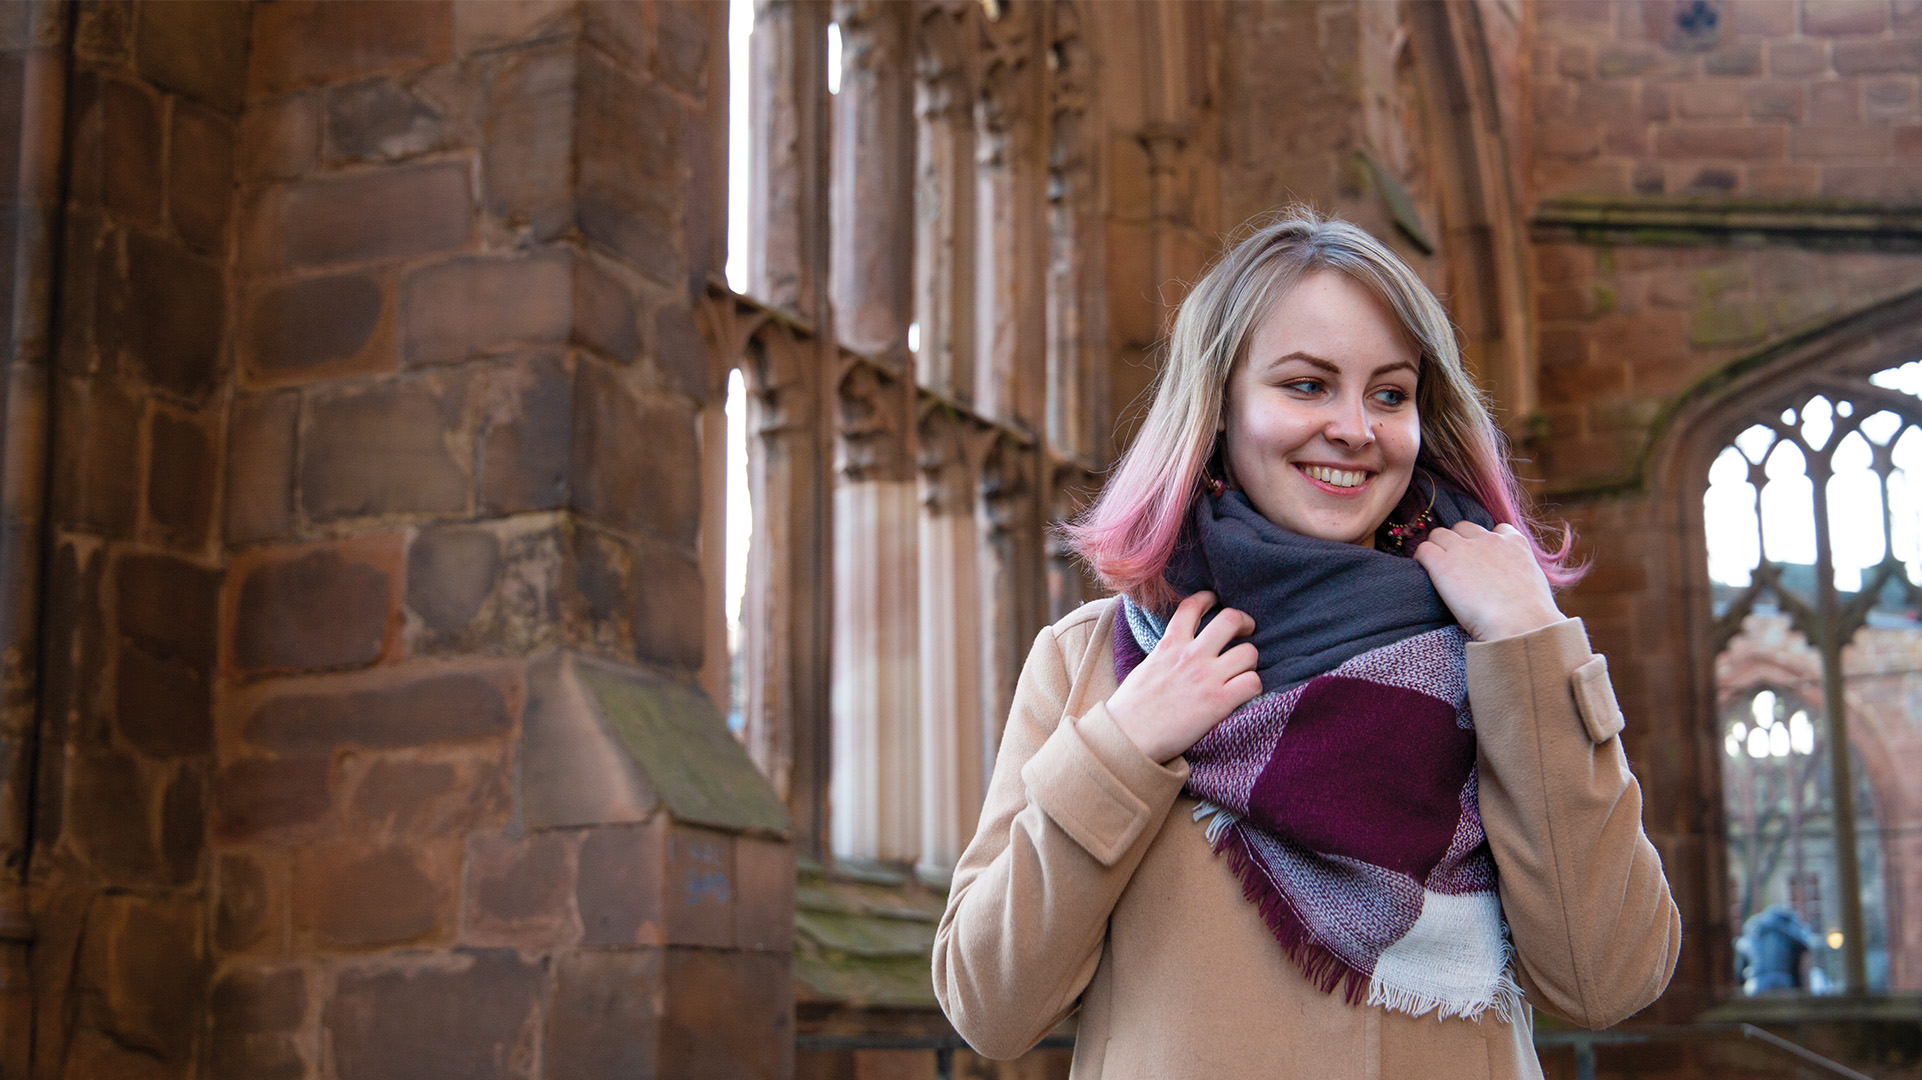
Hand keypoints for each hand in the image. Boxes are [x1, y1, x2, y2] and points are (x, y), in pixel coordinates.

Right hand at [1106, 591, 1262, 762]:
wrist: (1127, 738)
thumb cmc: (1130, 708)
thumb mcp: (1146, 667)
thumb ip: (1166, 653)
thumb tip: (1178, 650)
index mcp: (1169, 644)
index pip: (1193, 605)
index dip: (1209, 599)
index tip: (1216, 603)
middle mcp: (1191, 655)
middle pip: (1232, 619)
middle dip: (1245, 623)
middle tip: (1246, 632)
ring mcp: (1207, 677)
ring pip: (1249, 652)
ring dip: (1249, 662)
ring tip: (1242, 671)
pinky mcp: (1219, 702)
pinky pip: (1253, 682)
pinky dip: (1253, 686)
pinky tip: (1244, 693)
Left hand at [1412, 522, 1564, 641]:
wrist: (1521, 625)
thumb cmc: (1532, 616)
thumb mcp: (1535, 583)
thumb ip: (1520, 571)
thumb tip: (1511, 582)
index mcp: (1515, 542)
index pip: (1495, 529)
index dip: (1483, 543)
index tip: (1479, 559)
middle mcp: (1489, 539)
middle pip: (1462, 528)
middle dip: (1457, 542)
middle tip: (1454, 566)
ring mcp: (1465, 549)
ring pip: (1439, 534)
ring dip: (1437, 548)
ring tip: (1436, 569)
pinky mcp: (1443, 563)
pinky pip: (1423, 550)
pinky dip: (1421, 559)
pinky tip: (1425, 573)